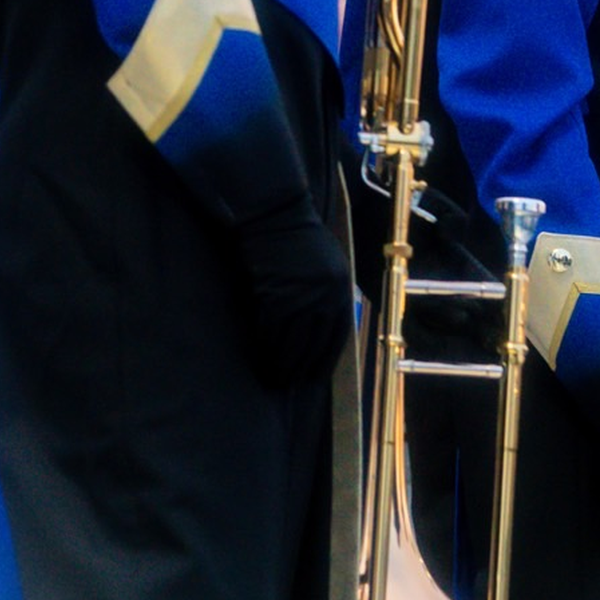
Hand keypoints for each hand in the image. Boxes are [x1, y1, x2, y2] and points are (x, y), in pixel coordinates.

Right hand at [237, 191, 353, 387]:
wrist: (276, 216)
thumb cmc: (300, 238)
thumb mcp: (328, 265)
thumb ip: (329, 296)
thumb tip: (322, 331)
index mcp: (341, 291)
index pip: (335, 340)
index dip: (322, 363)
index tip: (311, 378)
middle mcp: (325, 299)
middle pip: (312, 348)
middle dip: (298, 370)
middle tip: (285, 383)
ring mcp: (300, 299)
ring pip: (290, 346)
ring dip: (279, 366)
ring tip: (270, 378)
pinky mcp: (275, 297)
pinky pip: (269, 332)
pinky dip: (263, 348)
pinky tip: (258, 356)